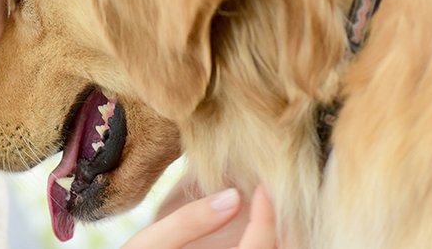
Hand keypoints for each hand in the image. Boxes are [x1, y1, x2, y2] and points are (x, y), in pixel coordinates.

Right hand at [121, 186, 276, 248]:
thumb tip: (232, 195)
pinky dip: (267, 247)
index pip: (259, 247)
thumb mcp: (148, 246)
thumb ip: (187, 222)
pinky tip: (252, 234)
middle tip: (270, 199)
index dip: (267, 216)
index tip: (261, 188)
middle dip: (283, 229)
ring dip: (278, 241)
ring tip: (266, 213)